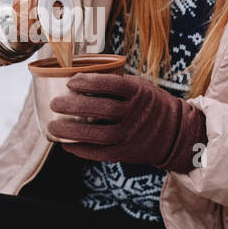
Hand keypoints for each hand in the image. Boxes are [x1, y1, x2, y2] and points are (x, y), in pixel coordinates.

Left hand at [47, 71, 207, 172]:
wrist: (174, 132)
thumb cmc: (147, 103)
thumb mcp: (139, 86)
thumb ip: (114, 82)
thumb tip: (75, 75)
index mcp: (139, 92)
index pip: (112, 85)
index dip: (89, 82)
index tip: (70, 81)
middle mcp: (137, 114)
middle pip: (103, 109)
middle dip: (74, 106)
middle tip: (54, 103)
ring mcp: (132, 135)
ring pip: (99, 134)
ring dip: (72, 131)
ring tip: (53, 126)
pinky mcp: (127, 153)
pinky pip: (101, 153)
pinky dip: (81, 149)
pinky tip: (66, 145)